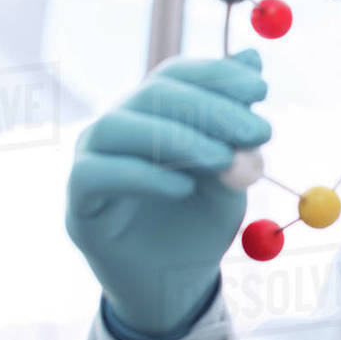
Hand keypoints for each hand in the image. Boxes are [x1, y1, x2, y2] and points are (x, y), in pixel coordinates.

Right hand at [65, 49, 270, 337]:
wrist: (178, 282)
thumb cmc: (202, 218)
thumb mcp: (232, 169)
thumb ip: (236, 122)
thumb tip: (252, 57)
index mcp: (155, 111)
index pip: (177, 74)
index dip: (217, 75)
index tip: (261, 90)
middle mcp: (119, 125)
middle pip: (153, 94)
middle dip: (210, 108)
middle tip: (257, 132)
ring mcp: (93, 159)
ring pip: (118, 126)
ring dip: (178, 138)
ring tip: (223, 160)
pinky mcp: (79, 201)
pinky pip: (98, 174)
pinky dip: (143, 175)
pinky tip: (183, 188)